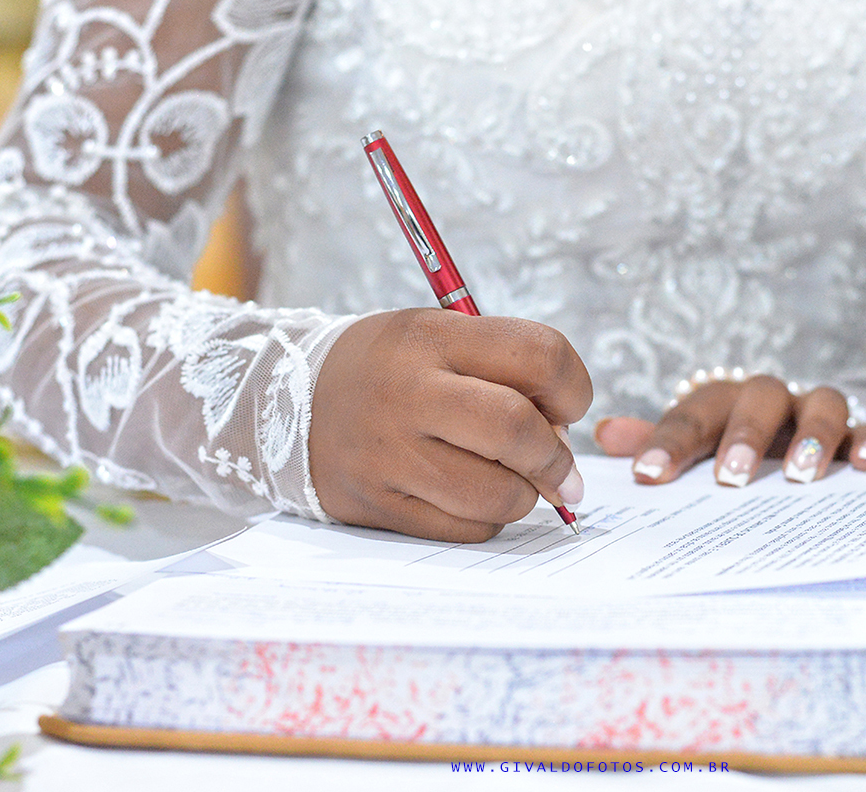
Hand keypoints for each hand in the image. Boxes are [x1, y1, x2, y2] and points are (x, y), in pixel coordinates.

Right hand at [310, 309, 592, 541]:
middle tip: (561, 468)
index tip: (568, 406)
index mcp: (433, 338)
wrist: (291, 402)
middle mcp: (408, 393)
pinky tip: (470, 495)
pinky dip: (486, 518)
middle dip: (555, 456)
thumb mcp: (441, 338)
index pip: (539, 355)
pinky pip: (466, 528)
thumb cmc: (392, 369)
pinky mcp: (378, 505)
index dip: (574, 387)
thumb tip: (563, 442)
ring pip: (498, 494)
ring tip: (511, 479)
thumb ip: (507, 374)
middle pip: (516, 430)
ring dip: (525, 494)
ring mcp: (389, 455)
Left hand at [594, 375, 865, 486]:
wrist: (782, 437)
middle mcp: (770, 400)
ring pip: (823, 405)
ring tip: (801, 477)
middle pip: (760, 398)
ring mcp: (815, 413)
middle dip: (746, 437)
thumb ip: (652, 444)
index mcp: (720, 402)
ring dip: (813, 437)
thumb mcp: (688, 447)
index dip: (668, 442)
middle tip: (733, 478)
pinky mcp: (858, 435)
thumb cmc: (724, 448)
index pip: (691, 414)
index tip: (650, 475)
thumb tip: (605, 435)